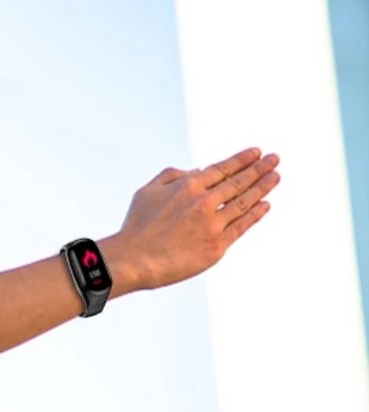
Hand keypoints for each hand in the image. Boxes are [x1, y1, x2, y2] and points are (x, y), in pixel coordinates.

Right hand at [118, 146, 280, 289]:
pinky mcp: (217, 246)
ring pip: (244, 202)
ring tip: (275, 176)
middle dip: (259, 168)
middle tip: (274, 159)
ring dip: (262, 187)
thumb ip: (171, 176)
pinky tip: (265, 204)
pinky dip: (255, 214)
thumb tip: (197, 169)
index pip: (222, 169)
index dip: (241, 159)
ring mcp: (213, 224)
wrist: (135, 260)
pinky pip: (242, 226)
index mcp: (188, 186)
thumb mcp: (146, 192)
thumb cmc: (137, 226)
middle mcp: (204, 202)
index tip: (257, 152)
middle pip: (238, 182)